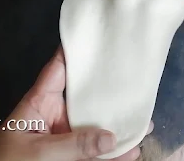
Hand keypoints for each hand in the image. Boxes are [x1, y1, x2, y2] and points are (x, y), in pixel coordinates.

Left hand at [0, 48, 152, 160]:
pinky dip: (112, 153)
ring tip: (145, 121)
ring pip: (93, 127)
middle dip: (108, 91)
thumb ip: (74, 145)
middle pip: (84, 97)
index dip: (75, 50)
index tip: (98, 35)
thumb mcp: (39, 153)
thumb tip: (111, 137)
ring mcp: (62, 137)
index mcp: (38, 103)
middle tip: (136, 81)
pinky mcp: (68, 158)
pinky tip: (132, 150)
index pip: (58, 68)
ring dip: (116, 126)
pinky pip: (93, 153)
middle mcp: (53, 116)